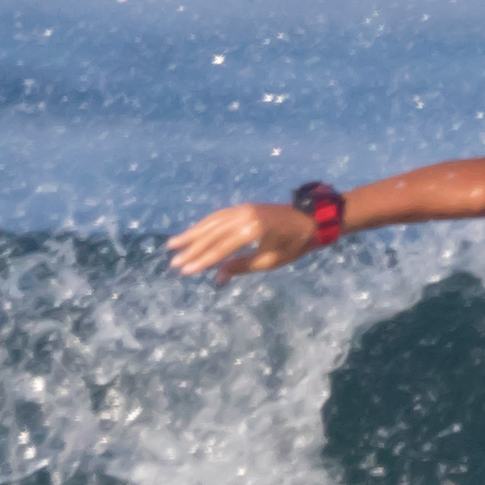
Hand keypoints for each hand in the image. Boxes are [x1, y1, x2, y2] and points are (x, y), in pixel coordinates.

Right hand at [166, 200, 324, 278]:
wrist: (311, 220)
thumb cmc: (294, 244)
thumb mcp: (270, 261)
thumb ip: (241, 266)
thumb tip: (217, 277)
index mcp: (252, 229)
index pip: (221, 247)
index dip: (202, 260)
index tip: (186, 271)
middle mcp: (243, 215)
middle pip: (212, 233)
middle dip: (192, 249)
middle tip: (174, 262)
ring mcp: (242, 209)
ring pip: (212, 222)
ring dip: (192, 234)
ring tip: (174, 245)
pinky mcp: (243, 207)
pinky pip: (219, 216)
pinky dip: (204, 225)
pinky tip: (193, 233)